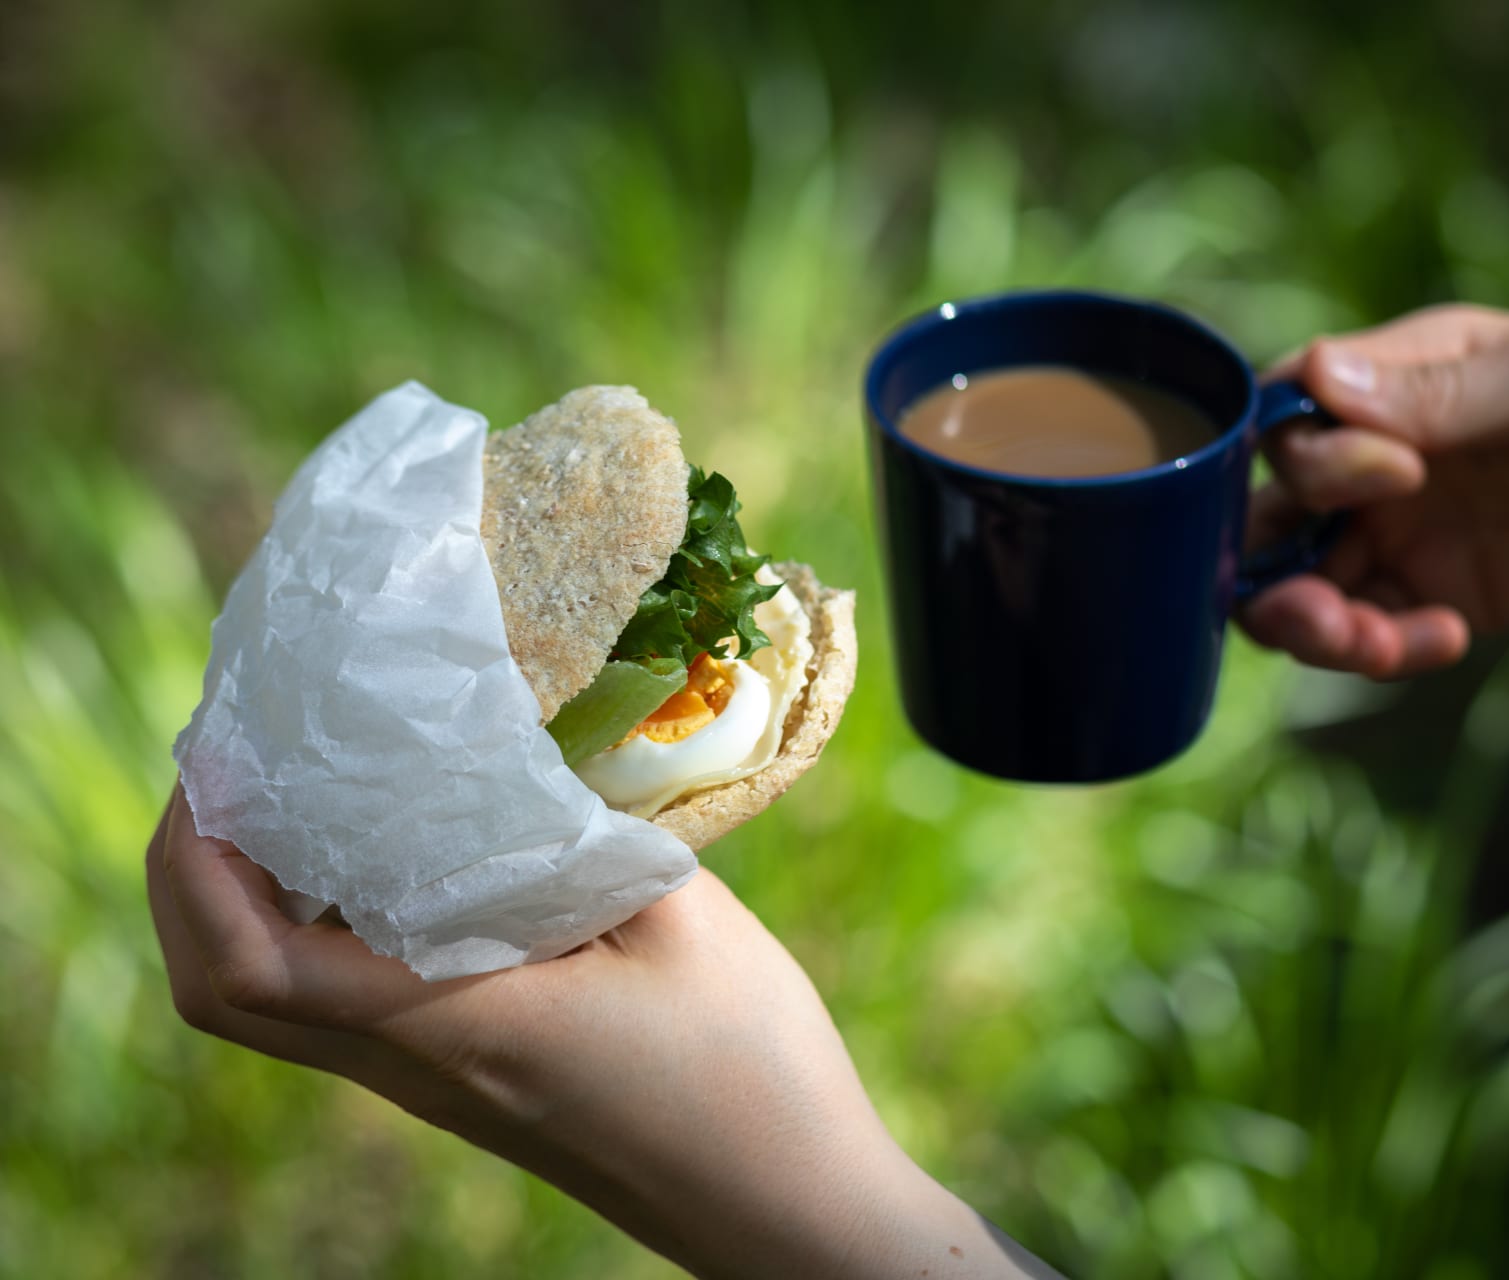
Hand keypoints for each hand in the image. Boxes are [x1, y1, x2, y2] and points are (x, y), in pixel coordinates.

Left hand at [147, 785, 1056, 1277]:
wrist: (785, 1209)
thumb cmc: (749, 1072)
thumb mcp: (683, 922)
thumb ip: (585, 837)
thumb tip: (517, 754)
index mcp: (457, 1025)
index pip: (252, 964)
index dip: (198, 861)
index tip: (222, 757)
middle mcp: (418, 1068)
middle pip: (222, 995)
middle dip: (188, 877)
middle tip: (234, 766)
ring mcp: (435, 1088)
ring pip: (272, 1007)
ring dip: (241, 903)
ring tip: (293, 795)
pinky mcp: (467, 1087)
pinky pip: (342, 1007)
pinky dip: (312, 930)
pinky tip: (387, 861)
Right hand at [1242, 305, 1508, 676]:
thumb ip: (1447, 392)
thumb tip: (1316, 376)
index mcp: (1417, 371)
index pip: (1295, 408)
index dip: (1305, 456)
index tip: (1392, 482)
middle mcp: (1400, 449)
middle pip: (1278, 507)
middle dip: (1275, 567)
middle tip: (1324, 614)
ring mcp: (1420, 527)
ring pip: (1308, 581)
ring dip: (1315, 624)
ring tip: (1374, 645)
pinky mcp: (1450, 594)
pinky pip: (1372, 629)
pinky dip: (1380, 648)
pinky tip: (1441, 642)